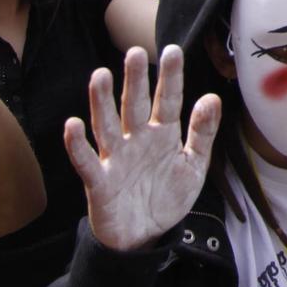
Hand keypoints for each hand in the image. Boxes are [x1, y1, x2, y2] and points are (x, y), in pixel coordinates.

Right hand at [65, 46, 220, 251]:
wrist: (145, 236)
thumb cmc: (167, 195)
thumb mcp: (193, 165)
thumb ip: (203, 133)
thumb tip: (212, 97)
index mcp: (162, 133)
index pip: (167, 101)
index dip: (170, 78)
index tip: (173, 51)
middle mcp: (136, 139)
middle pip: (133, 106)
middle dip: (134, 81)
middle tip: (134, 53)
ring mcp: (115, 158)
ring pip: (107, 125)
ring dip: (101, 102)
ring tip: (100, 75)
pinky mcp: (99, 181)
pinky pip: (87, 160)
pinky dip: (78, 145)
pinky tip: (73, 124)